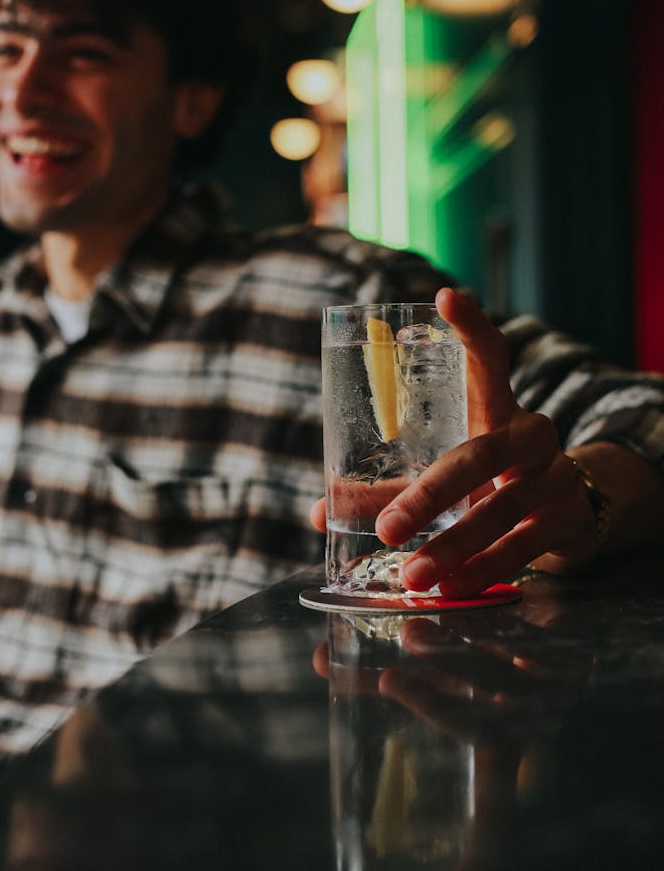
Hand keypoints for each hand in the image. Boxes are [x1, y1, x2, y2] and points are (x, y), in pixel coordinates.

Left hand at [310, 288, 597, 596]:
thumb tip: (318, 511)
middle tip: (387, 527)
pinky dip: (483, 571)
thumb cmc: (486, 478)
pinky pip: (522, 546)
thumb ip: (387, 485)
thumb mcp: (446, 468)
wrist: (566, 509)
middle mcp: (528, 431)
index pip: (490, 354)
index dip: (470, 326)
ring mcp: (552, 474)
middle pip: (479, 455)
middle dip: (428, 495)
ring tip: (413, 575)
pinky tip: (453, 589)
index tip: (445, 297)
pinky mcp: (565, 516)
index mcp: (493, 404)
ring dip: (452, 547)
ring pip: (499, 509)